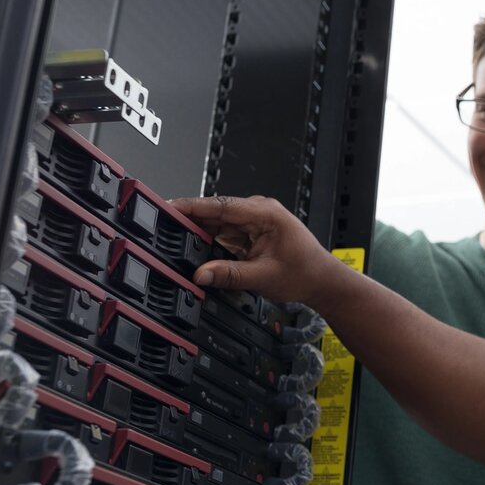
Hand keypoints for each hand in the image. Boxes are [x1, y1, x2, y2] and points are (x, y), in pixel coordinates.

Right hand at [169, 195, 336, 302]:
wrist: (322, 280)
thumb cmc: (304, 272)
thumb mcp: (263, 276)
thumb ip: (229, 275)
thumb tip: (200, 274)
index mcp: (264, 212)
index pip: (219, 204)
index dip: (191, 205)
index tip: (168, 206)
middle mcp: (258, 211)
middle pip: (214, 212)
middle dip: (189, 219)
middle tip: (162, 227)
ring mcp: (254, 221)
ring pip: (217, 222)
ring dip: (198, 231)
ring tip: (174, 239)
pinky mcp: (250, 232)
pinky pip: (224, 232)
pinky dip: (209, 240)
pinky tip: (195, 248)